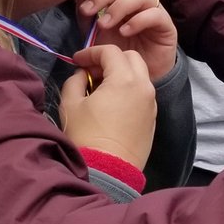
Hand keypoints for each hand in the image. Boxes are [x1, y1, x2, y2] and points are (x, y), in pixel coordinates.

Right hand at [60, 44, 156, 169]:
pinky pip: (142, 94)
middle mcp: (144, 87)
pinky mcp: (152, 119)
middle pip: (131, 57)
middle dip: (111, 58)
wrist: (108, 171)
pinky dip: (129, 90)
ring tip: (101, 88)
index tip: (76, 61)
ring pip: (140, 75)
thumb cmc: (86, 136)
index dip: (91, 52)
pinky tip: (112, 104)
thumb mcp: (70, 105)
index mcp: (124, 79)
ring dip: (122, 74)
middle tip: (92, 71)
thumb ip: (75, 81)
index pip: (110, 51)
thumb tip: (82, 75)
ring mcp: (151, 104)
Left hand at [77, 0, 176, 80]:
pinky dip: (137, 21)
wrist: (139, 73)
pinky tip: (124, 32)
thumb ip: (88, 13)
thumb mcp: (96, 31)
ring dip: (118, 7)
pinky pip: (155, 14)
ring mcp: (154, 9)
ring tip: (104, 24)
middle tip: (88, 12)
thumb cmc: (118, 50)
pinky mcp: (166, 24)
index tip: (80, 2)